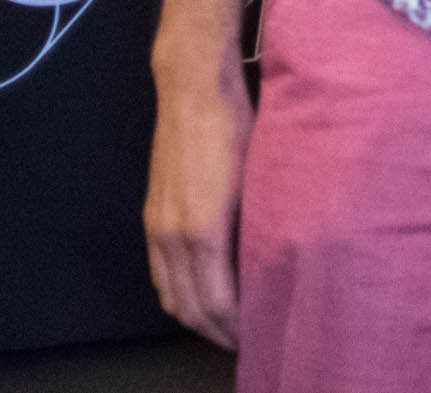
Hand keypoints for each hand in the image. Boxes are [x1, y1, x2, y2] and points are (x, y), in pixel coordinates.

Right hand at [145, 68, 254, 346]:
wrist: (195, 90)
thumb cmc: (238, 126)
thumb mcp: (261, 175)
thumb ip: (261, 223)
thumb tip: (277, 260)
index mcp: (203, 231)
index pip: (216, 303)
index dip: (237, 328)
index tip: (261, 337)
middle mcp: (172, 235)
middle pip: (190, 308)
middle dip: (217, 332)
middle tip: (248, 341)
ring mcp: (157, 226)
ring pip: (170, 294)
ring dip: (195, 317)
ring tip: (226, 326)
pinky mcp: (153, 214)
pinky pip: (159, 271)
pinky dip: (177, 293)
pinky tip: (198, 294)